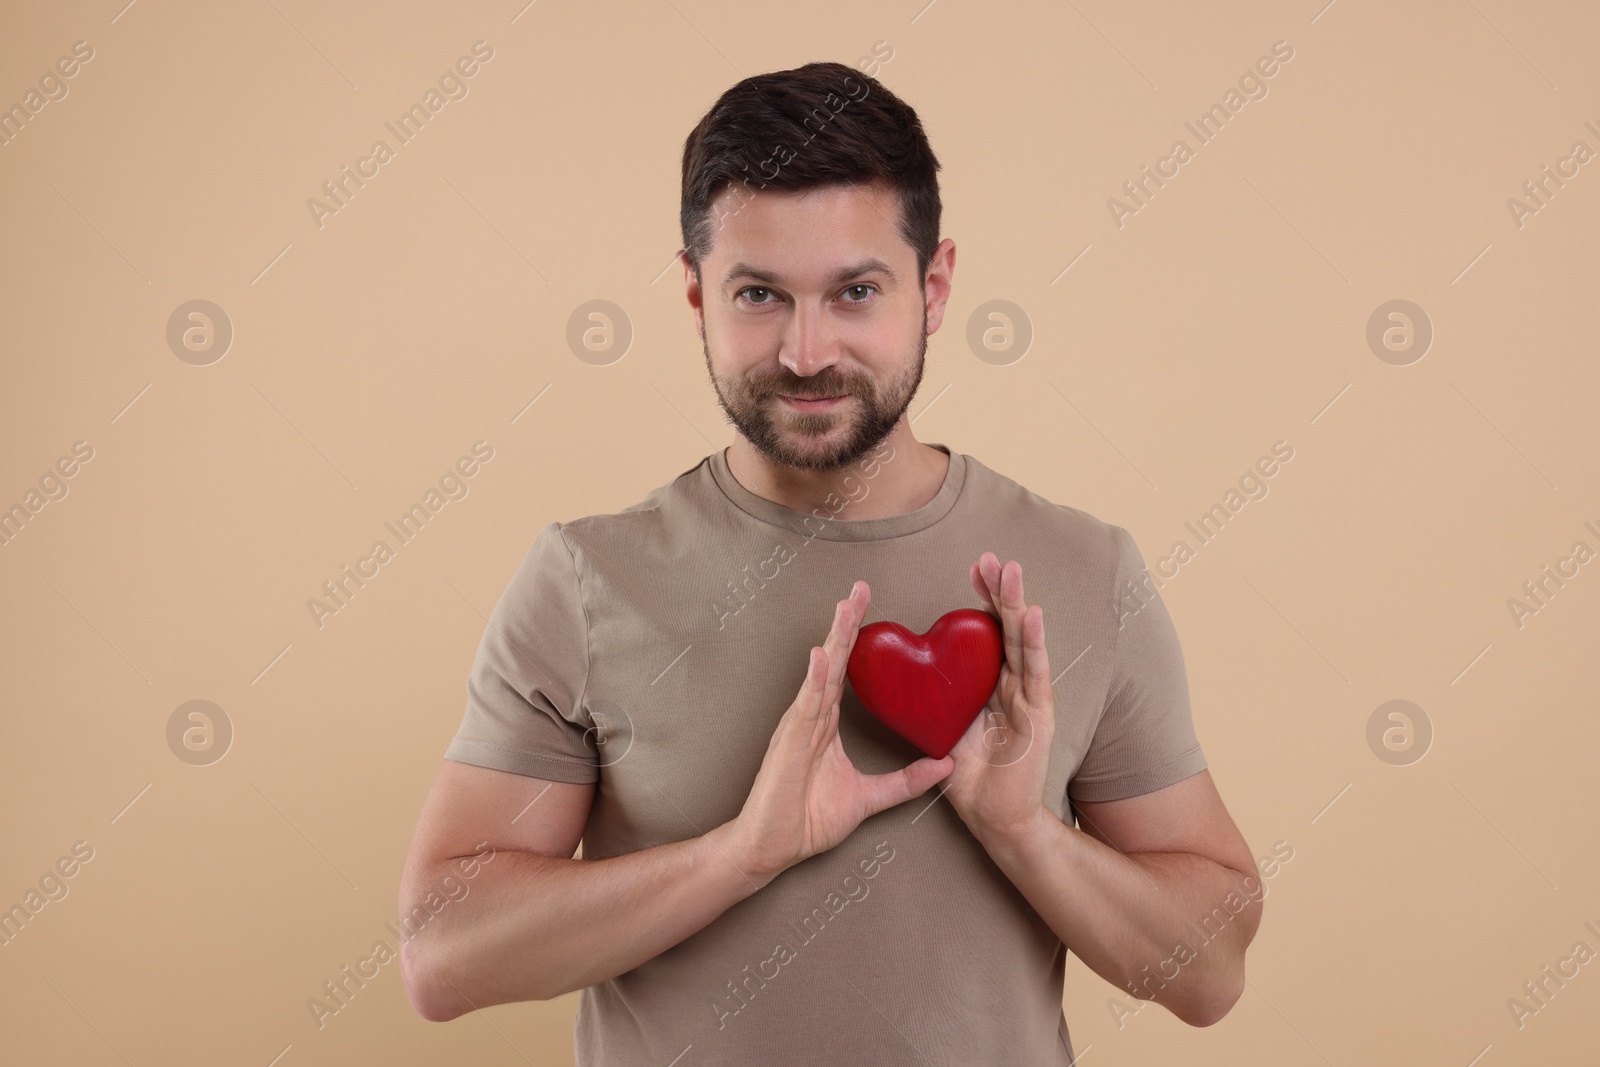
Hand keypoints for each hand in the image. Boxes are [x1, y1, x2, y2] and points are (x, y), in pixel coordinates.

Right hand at [728, 580, 952, 885]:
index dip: (856, 639)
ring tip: (847, 606)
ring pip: (820, 673)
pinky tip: (823, 656)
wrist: (773, 848)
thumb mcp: (869, 798)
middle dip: (847, 623)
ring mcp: (798, 726)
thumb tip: (946, 764)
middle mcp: (811, 716)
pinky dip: (815, 679)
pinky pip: (806, 705)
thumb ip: (906, 781)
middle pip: (832, 660)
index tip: (869, 607)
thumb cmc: (807, 821)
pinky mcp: (790, 742)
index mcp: (825, 723)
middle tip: (861, 588)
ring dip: (834, 639)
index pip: (845, 672)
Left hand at [943, 553, 1055, 847]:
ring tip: (1013, 571)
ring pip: (1022, 643)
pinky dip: (1033, 643)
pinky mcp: (1039, 719)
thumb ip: (932, 704)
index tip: (973, 569)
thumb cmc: (972, 780)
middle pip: (1006, 630)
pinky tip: (1032, 615)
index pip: (987, 635)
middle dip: (1000, 592)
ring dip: (1017, 605)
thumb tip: (904, 679)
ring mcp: (1029, 701)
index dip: (981, 601)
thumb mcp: (944, 731)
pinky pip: (1034, 675)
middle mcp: (1014, 688)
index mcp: (991, 688)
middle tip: (991, 557)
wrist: (996, 822)